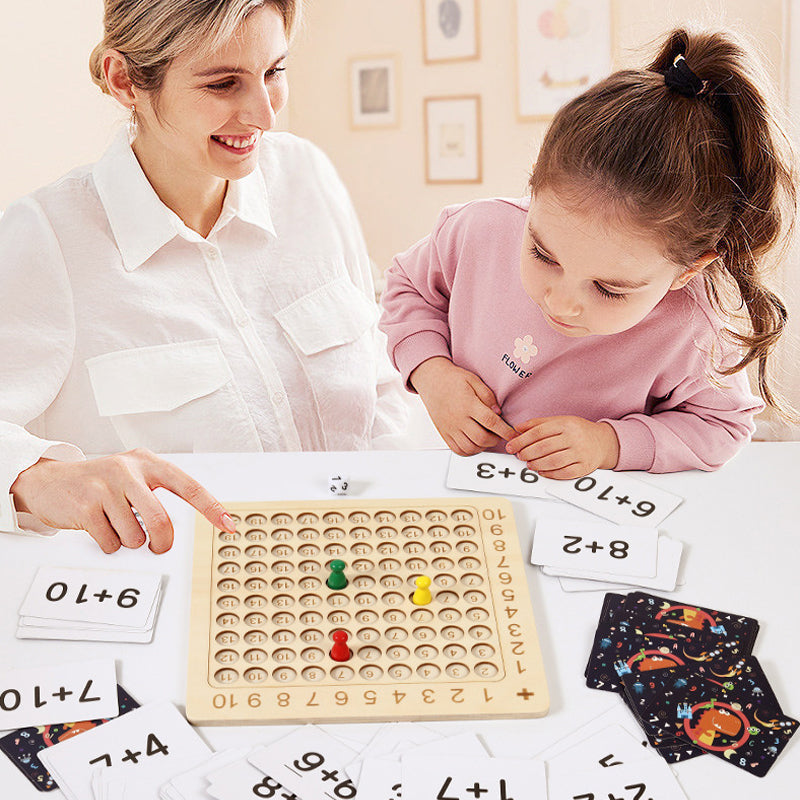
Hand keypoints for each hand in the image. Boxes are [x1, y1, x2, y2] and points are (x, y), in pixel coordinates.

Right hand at [10, 448, 234, 553]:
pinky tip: (98, 528)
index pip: (188, 486)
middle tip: (156, 546)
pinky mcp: (86, 506)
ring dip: (127, 542)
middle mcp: (129, 470)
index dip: (211, 507)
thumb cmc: (99, 483)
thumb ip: (154, 496)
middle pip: (161, 522)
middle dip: (161, 542)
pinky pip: (111, 543)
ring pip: (135, 537)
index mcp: (148, 463)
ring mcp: (106, 487)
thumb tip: (173, 534)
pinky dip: (108, 545)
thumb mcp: (131, 478)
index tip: (228, 525)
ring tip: (114, 525)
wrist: (47, 479)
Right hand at [410, 357, 516, 455]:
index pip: (491, 422)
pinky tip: (475, 443)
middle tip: (500, 434)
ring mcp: (450, 428)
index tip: (513, 434)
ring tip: (488, 438)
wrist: (432, 380)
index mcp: (468, 404)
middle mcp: (458, 418)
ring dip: (484, 446)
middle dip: (496, 440)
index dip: (505, 431)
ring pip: (471, 447)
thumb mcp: (474, 380)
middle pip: (482, 438)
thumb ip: (488, 396)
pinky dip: (470, 451)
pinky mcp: (444, 433)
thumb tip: (498, 413)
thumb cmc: (453, 379)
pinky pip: (458, 450)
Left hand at [505, 416, 619, 478]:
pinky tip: (542, 471)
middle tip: (519, 455)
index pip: (538, 432)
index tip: (511, 446)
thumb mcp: (560, 421)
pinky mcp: (584, 467)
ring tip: (529, 464)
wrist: (603, 442)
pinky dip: (550, 474)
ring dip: (536, 464)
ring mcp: (580, 453)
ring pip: (553, 461)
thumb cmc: (577, 431)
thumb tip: (517, 428)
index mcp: (566, 424)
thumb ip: (538, 424)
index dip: (522, 440)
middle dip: (527, 453)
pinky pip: (564, 473)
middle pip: (544, 447)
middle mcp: (574, 438)